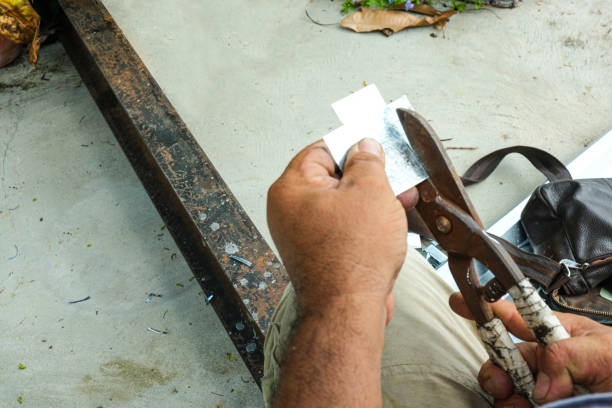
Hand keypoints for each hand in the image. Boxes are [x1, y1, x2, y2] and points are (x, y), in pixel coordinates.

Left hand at [267, 138, 417, 321]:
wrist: (349, 310)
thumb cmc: (353, 256)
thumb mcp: (370, 190)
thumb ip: (368, 161)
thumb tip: (365, 145)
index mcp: (291, 189)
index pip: (321, 150)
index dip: (352, 145)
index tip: (376, 146)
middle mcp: (291, 211)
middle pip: (334, 179)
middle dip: (370, 177)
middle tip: (396, 177)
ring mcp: (304, 234)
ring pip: (343, 204)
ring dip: (374, 200)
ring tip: (402, 201)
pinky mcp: (320, 253)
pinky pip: (344, 227)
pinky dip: (366, 222)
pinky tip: (391, 222)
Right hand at [450, 292, 611, 405]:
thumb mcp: (608, 354)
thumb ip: (568, 356)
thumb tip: (540, 381)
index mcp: (561, 335)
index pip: (517, 315)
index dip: (487, 307)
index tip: (462, 302)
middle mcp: (548, 363)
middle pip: (505, 357)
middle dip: (495, 367)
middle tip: (501, 382)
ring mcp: (545, 391)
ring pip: (506, 389)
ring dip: (504, 396)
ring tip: (517, 404)